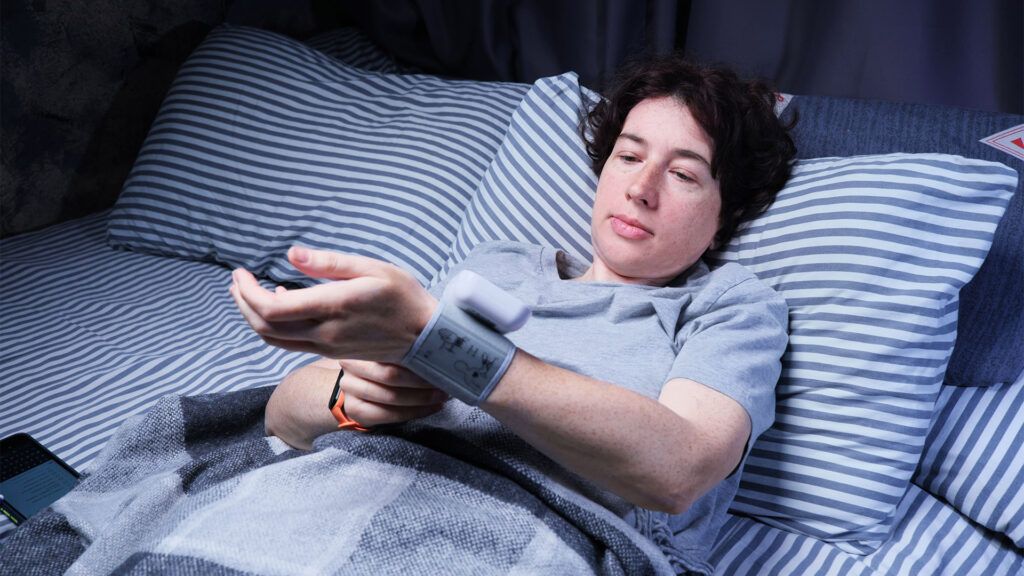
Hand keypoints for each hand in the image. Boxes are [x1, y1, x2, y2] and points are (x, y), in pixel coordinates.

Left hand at [230, 247, 437, 362]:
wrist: (425, 336)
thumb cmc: (403, 296)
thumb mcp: (372, 268)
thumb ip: (329, 263)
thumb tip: (291, 255)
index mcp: (332, 306)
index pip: (272, 309)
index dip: (247, 292)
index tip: (241, 272)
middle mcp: (324, 332)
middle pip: (264, 327)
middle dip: (242, 303)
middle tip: (237, 280)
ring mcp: (325, 345)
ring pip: (274, 339)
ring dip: (253, 317)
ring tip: (246, 293)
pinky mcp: (330, 350)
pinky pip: (290, 342)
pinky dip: (273, 326)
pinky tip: (279, 304)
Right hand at [338, 360, 448, 425]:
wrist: (356, 387)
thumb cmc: (380, 365)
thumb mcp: (388, 352)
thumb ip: (404, 350)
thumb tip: (438, 349)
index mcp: (361, 346)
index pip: (391, 351)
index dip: (417, 357)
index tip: (439, 361)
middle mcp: (351, 367)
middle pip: (390, 375)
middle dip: (421, 381)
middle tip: (443, 382)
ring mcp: (350, 390)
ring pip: (391, 397)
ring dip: (421, 398)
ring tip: (441, 396)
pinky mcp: (355, 409)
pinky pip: (388, 414)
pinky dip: (414, 412)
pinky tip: (430, 408)